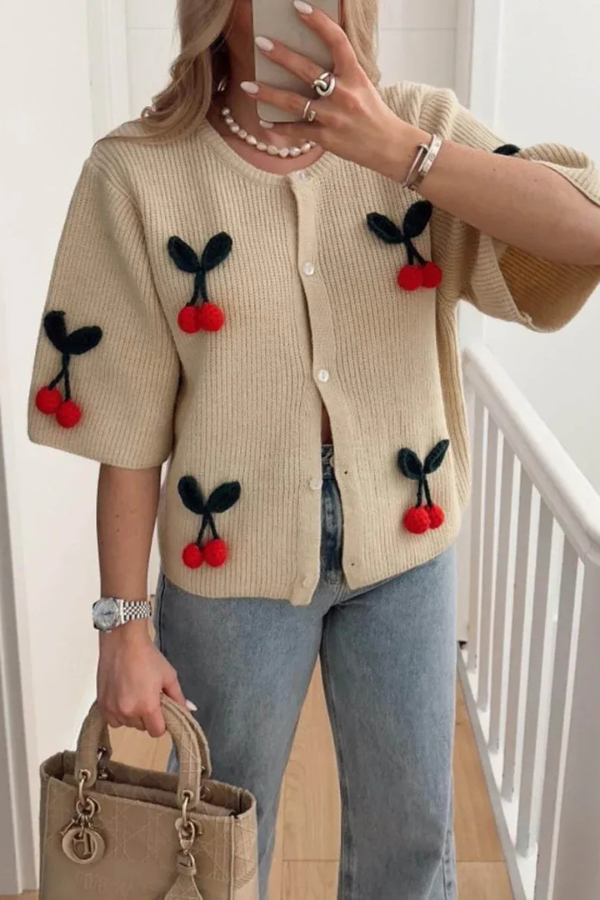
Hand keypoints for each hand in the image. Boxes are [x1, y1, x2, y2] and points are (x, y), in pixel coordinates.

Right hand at [97, 621, 193, 737]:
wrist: (123, 641)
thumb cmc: (147, 656)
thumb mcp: (169, 676)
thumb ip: (179, 697)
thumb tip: (189, 711)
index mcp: (148, 707)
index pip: (157, 732)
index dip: (162, 722)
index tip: (161, 710)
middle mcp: (128, 712)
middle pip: (142, 728)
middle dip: (147, 716)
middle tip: (148, 696)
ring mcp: (112, 709)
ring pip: (127, 724)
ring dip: (132, 715)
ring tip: (135, 693)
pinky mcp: (101, 704)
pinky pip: (112, 719)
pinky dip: (118, 713)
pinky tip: (123, 696)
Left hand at [244, 1, 421, 176]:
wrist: (389, 146)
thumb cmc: (373, 113)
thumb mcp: (362, 84)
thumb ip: (341, 71)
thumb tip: (313, 57)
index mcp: (355, 75)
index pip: (337, 41)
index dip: (318, 22)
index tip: (299, 7)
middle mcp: (343, 94)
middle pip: (307, 70)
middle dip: (282, 56)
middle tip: (261, 43)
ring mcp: (333, 117)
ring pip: (294, 103)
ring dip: (268, 94)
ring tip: (248, 86)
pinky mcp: (326, 138)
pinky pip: (297, 131)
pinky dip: (280, 128)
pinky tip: (265, 122)